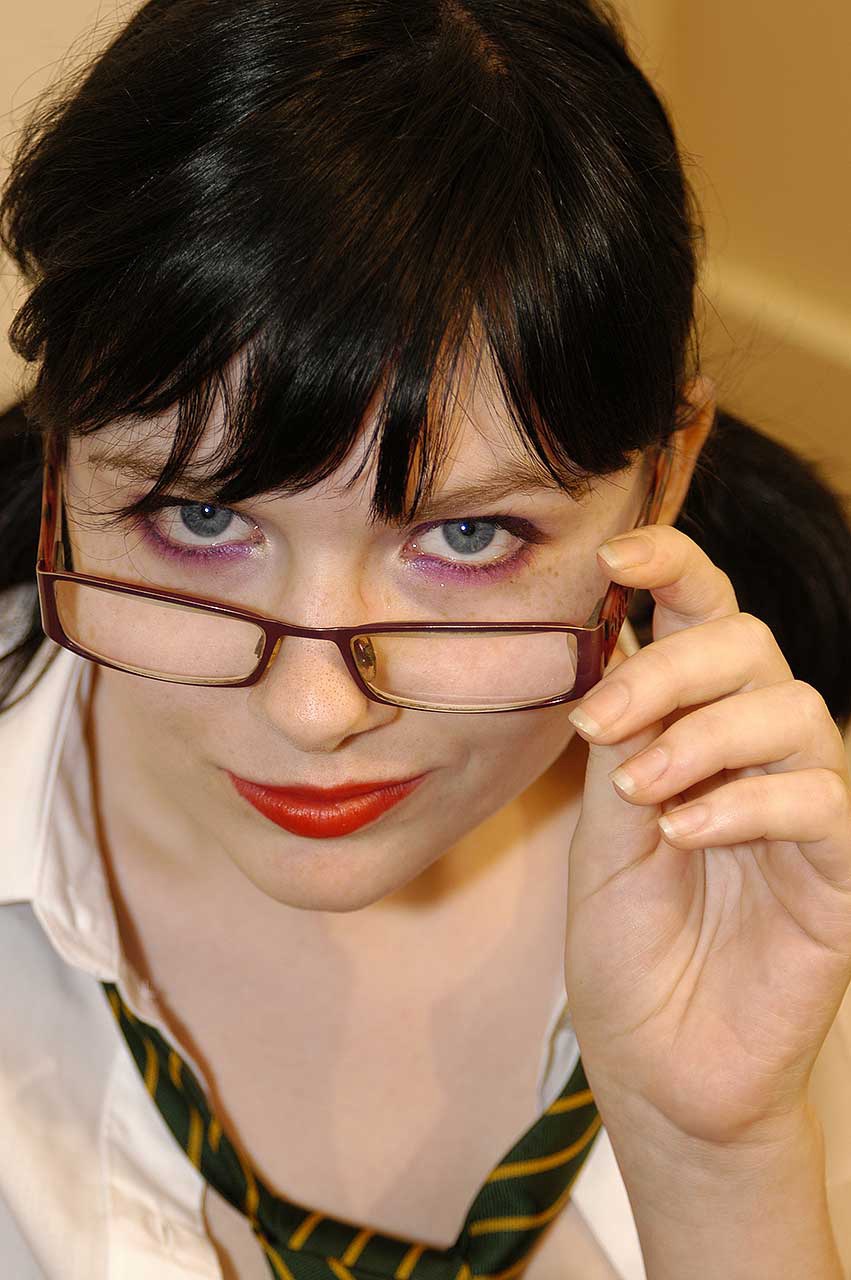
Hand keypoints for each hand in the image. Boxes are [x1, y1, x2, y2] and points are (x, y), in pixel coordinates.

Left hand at [563, 524, 850, 1152]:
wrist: (659, 1064)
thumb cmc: (629, 946)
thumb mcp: (603, 829)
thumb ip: (623, 740)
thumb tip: (621, 640)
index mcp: (696, 729)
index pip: (707, 619)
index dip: (675, 566)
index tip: (614, 558)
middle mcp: (758, 753)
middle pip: (749, 645)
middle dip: (670, 668)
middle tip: (602, 727)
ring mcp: (805, 809)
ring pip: (792, 707)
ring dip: (702, 734)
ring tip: (643, 793)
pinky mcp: (839, 873)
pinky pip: (819, 797)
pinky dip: (745, 799)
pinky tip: (687, 830)